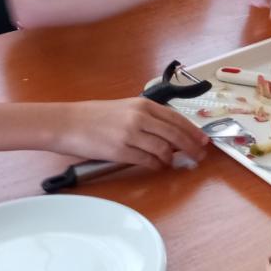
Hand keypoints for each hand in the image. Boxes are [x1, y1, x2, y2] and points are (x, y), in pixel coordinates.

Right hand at [55, 97, 209, 168]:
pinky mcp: (120, 151)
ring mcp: (130, 134)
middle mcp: (139, 117)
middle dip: (190, 146)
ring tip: (174, 162)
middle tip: (199, 155)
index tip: (203, 139)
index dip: (192, 130)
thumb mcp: (125, 108)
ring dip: (171, 158)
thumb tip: (169, 132)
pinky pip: (146, 160)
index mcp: (142, 104)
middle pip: (174, 134)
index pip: (176, 118)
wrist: (68, 123)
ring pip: (163, 148)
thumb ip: (147, 117)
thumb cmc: (94, 116)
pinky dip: (156, 165)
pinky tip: (158, 166)